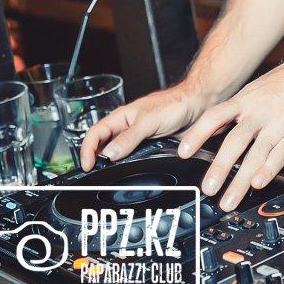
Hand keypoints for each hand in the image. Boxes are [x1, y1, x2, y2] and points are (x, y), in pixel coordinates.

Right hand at [79, 79, 209, 171]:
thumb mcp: (148, 121)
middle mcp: (127, 127)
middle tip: (93, 176)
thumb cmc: (174, 104)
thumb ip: (129, 138)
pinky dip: (127, 167)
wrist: (197, 106)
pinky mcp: (149, 146)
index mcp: (122, 117)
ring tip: (106, 179)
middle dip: (95, 159)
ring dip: (111, 165)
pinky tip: (128, 175)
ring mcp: (138, 137)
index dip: (87, 149)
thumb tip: (110, 154)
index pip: (96, 133)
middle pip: (103, 145)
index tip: (87, 166)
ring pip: (117, 153)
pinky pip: (133, 159)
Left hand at [177, 55, 283, 211]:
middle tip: (208, 188)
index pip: (215, 117)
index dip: (197, 133)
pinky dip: (268, 171)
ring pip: (256, 155)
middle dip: (219, 167)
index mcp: (246, 100)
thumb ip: (235, 111)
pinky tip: (259, 184)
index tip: (183, 151)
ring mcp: (277, 126)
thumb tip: (211, 129)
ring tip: (229, 200)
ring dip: (240, 181)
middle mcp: (259, 113)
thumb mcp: (255, 90)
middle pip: (235, 141)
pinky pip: (280, 156)